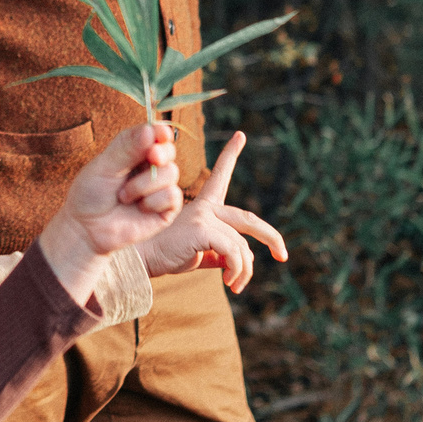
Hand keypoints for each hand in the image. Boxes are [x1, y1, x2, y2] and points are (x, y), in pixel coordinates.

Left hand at [38, 123, 181, 303]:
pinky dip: (154, 201)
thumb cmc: (91, 194)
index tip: (161, 133)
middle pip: (169, 150)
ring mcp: (160, 187)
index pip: (154, 134)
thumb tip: (150, 130)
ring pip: (171, 173)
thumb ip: (127, 148)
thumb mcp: (104, 166)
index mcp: (135, 151)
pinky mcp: (167, 209)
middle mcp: (150, 166)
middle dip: (161, 153)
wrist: (87, 229)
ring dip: (145, 184)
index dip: (161, 131)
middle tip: (152, 156)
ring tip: (123, 196)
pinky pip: (173, 196)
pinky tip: (140, 208)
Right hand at [133, 131, 285, 292]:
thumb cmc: (164, 254)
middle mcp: (205, 207)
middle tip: (282, 255)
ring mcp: (204, 216)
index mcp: (203, 207)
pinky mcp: (203, 229)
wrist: (140, 258)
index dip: (230, 154)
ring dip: (244, 270)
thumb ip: (217, 254)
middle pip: (248, 219)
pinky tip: (229, 282)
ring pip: (242, 246)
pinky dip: (236, 270)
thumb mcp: (196, 253)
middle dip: (271, 237)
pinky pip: (233, 252)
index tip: (240, 135)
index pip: (220, 176)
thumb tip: (236, 263)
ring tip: (235, 285)